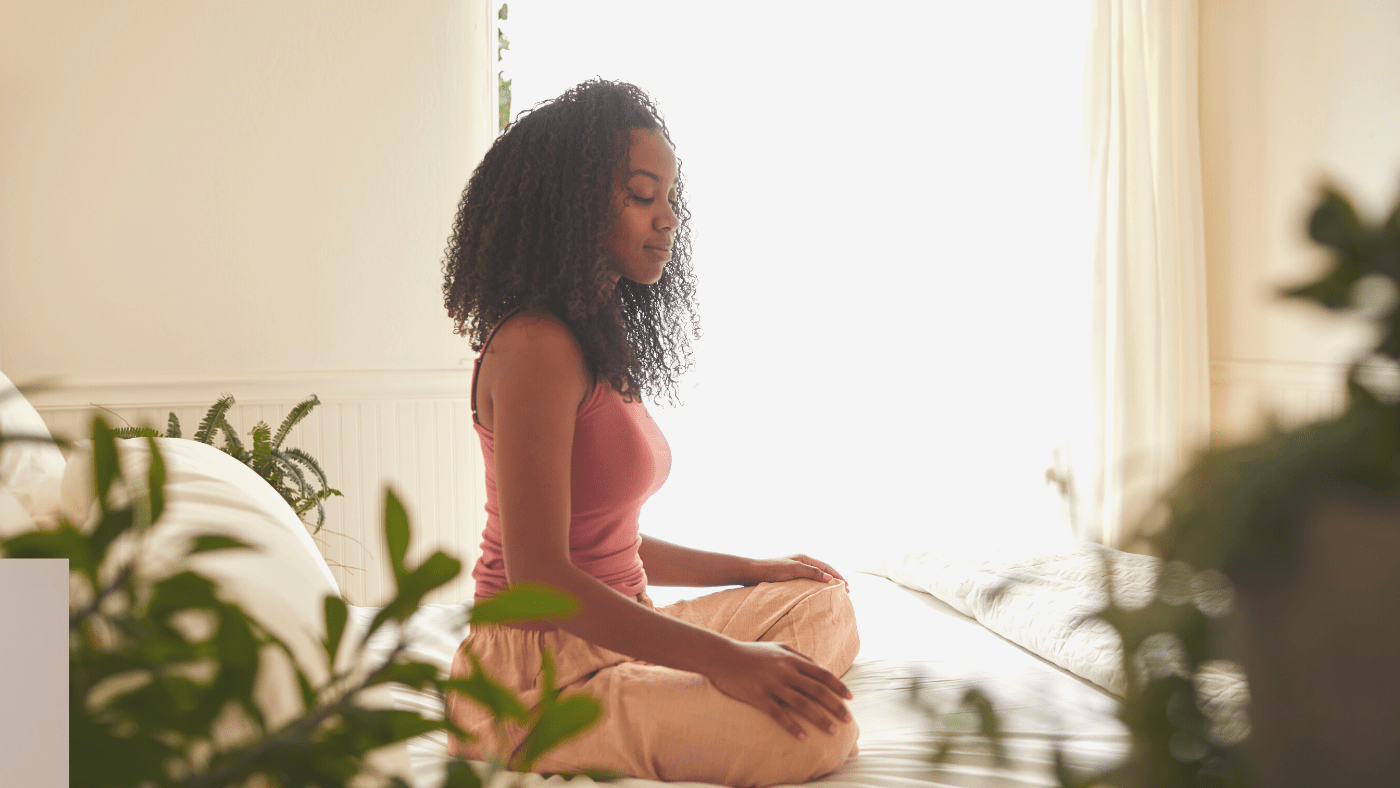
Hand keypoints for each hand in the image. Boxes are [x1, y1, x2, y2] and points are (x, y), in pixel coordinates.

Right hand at [702, 640, 852, 738]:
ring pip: (802, 704)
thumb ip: (798, 656)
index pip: (822, 674)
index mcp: (791, 660)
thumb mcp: (777, 648)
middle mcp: (785, 671)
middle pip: (817, 690)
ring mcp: (772, 684)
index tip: (850, 699)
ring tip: (832, 731)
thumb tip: (817, 665)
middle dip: (835, 706)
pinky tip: (803, 737)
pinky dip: (792, 726)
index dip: (838, 686)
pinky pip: (779, 714)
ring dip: (820, 718)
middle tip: (847, 720)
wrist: (722, 657)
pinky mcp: (758, 696)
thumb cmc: (751, 653)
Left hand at [746, 554, 849, 590]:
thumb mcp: (794, 570)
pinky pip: (807, 582)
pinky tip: (816, 595)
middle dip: (834, 580)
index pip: (826, 567)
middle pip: (822, 571)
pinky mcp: (788, 578)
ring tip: (833, 594)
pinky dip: (815, 588)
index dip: (838, 576)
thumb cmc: (771, 570)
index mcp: (804, 558)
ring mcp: (794, 570)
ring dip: (825, 584)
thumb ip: (812, 572)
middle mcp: (800, 562)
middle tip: (845, 591)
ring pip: (815, 577)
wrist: (751, 573)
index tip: (848, 587)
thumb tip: (830, 578)